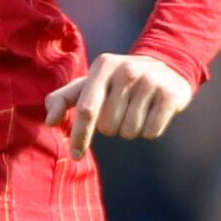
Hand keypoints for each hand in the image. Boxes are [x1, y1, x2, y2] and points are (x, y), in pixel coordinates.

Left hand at [45, 52, 193, 154]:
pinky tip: (152, 113)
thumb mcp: (88, 84)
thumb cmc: (115, 82)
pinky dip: (149, 131)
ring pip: (129, 132)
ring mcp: (151, 81)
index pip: (87, 109)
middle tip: (120, 111)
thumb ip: (63, 99)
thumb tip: (50, 121)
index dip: (80, 135)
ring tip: (136, 111)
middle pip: (108, 126)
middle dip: (111, 127)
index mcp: (103, 66)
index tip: (76, 155)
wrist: (164, 65)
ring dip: (129, 130)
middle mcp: (127, 70)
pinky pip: (151, 132)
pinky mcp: (171, 94)